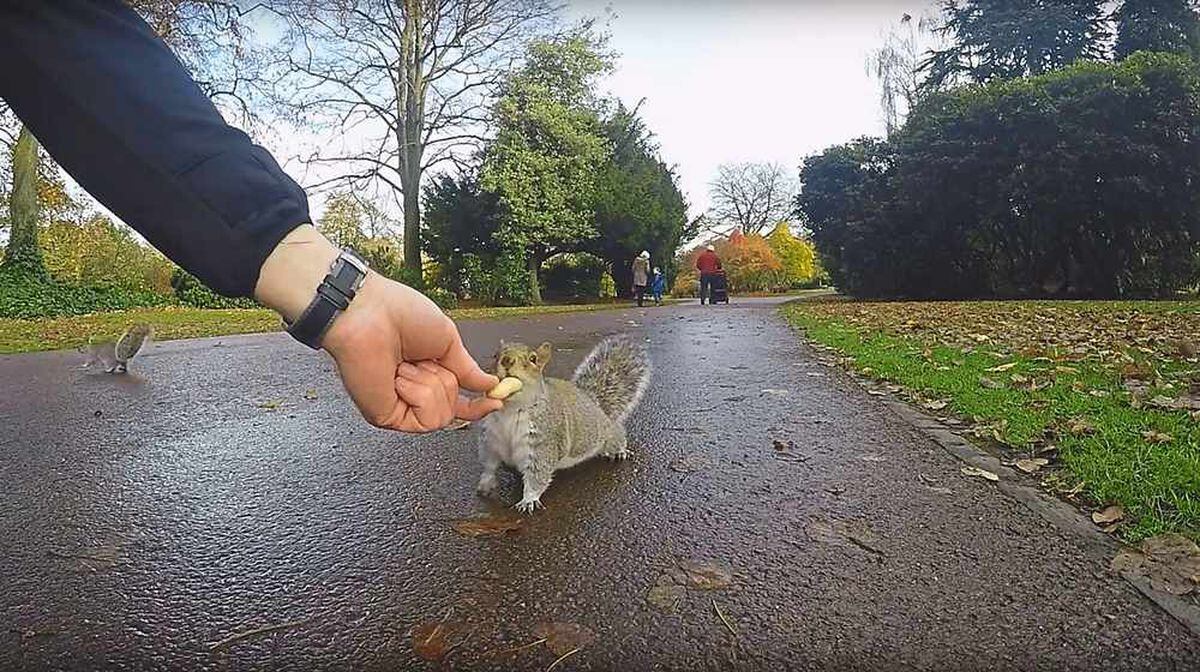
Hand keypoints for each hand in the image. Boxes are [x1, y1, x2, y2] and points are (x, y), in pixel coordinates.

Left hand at [255, 225, 500, 431]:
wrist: (370, 313)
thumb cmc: (401, 315)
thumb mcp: (448, 341)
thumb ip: (467, 369)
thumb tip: (489, 384)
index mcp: (426, 374)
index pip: (456, 401)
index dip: (477, 406)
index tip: (497, 401)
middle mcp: (412, 394)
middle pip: (454, 408)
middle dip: (447, 380)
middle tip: (423, 359)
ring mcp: (399, 407)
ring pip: (442, 416)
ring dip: (433, 384)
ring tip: (407, 365)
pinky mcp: (387, 417)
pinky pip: (426, 418)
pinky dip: (420, 393)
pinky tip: (400, 377)